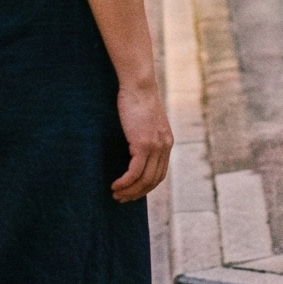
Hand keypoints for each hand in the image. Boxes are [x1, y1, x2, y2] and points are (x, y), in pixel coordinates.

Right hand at [109, 83, 172, 202]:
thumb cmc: (136, 98)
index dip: (146, 186)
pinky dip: (125, 182)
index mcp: (166, 142)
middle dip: (137, 193)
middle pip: (154, 180)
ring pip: (144, 180)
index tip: (132, 192)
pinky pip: (135, 172)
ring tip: (116, 195)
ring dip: (130, 191)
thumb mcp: (144, 120)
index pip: (159, 173)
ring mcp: (155, 147)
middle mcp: (164, 147)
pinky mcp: (144, 144)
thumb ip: (143, 134)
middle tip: (122, 199)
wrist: (139, 84)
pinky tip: (115, 185)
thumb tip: (131, 146)